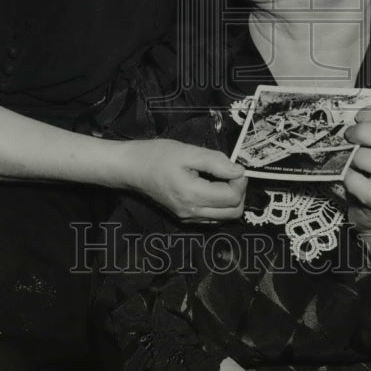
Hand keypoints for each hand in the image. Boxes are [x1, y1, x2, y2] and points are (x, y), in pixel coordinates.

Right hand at [122, 139, 247, 221]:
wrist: (130, 168)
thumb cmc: (155, 156)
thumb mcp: (187, 151)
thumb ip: (215, 162)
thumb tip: (239, 171)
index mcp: (193, 195)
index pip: (233, 197)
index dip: (240, 180)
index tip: (234, 165)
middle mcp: (192, 212)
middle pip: (234, 212)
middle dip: (239, 192)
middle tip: (229, 172)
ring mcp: (187, 218)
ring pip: (225, 217)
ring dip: (230, 199)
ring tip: (220, 178)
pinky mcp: (184, 218)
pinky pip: (212, 217)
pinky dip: (219, 205)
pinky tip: (210, 187)